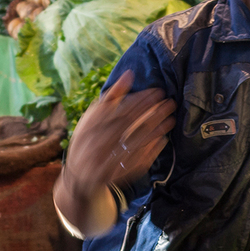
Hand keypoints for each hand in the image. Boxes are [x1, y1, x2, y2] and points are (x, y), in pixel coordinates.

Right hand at [65, 71, 176, 193]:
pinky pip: (136, 161)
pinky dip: (151, 150)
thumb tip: (129, 74)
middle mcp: (97, 142)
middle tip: (170, 103)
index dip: (141, 100)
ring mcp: (106, 159)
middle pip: (130, 124)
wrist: (78, 176)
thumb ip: (112, 96)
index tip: (158, 92)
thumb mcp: (93, 116)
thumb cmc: (88, 139)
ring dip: (156, 130)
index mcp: (91, 125)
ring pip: (135, 142)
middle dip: (152, 113)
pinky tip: (163, 140)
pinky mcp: (116, 175)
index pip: (120, 109)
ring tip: (171, 120)